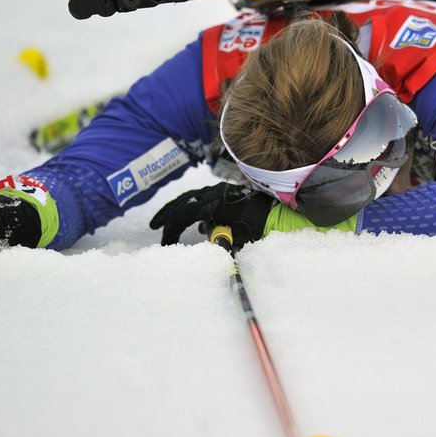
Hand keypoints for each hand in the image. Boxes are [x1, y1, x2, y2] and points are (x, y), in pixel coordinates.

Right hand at [149, 183, 274, 247]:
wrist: (281, 216)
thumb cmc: (261, 228)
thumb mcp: (237, 238)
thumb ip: (218, 240)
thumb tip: (203, 238)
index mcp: (214, 203)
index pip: (184, 215)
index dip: (172, 230)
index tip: (165, 244)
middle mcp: (214, 193)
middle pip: (183, 202)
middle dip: (168, 215)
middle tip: (154, 226)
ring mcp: (220, 192)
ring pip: (192, 199)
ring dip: (178, 210)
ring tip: (165, 222)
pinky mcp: (227, 195)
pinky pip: (203, 200)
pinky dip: (193, 210)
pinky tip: (195, 224)